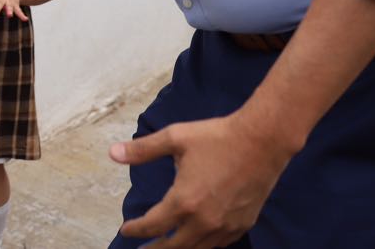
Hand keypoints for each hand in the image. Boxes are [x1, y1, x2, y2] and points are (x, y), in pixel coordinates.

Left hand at [111, 111, 292, 247]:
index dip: (136, 230)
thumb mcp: (175, 138)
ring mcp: (226, 225)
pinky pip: (219, 244)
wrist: (263, 141)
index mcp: (183, 201)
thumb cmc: (216, 137)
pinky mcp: (243, 224)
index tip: (126, 230)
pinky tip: (197, 242)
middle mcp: (204, 220)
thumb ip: (142, 150)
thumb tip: (112, 153)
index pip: (152, 225)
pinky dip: (203, 246)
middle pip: (173, 247)